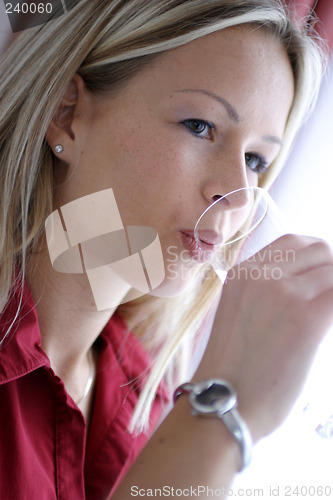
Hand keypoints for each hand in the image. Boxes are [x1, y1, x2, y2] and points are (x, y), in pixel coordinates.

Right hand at [195, 234, 332, 442]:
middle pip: (320, 250)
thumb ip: (267, 290)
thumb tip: (308, 286)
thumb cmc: (233, 367)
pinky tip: (329, 324)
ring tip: (325, 317)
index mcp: (243, 271)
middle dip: (330, 271)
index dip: (315, 259)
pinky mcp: (306, 317)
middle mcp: (261, 274)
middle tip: (326, 300)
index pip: (294, 243)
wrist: (222, 401)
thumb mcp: (239, 312)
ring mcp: (283, 292)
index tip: (321, 279)